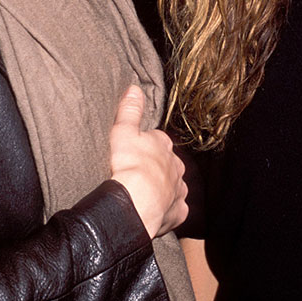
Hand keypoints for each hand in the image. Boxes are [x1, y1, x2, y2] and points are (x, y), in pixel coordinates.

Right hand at [110, 85, 187, 238]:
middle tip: (140, 173)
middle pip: (168, 163)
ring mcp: (178, 190)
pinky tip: (158, 211)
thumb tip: (135, 89)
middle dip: (158, 166)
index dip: (147, 145)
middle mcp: (176, 166)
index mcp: (163, 145)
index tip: (136, 150)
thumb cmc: (129, 164)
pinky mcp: (176, 212)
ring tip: (148, 193)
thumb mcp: (123, 131)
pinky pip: (175, 210)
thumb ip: (130, 110)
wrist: (136, 201)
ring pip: (175, 186)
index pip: (158, 140)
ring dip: (165, 188)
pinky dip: (168, 210)